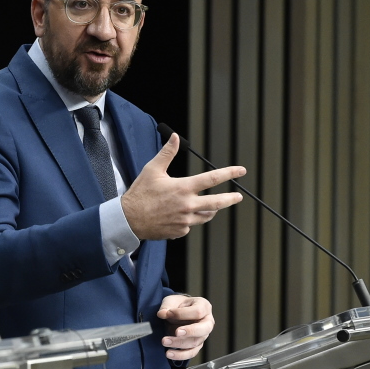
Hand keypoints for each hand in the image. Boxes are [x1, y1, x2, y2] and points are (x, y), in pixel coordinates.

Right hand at [121, 134, 245, 239]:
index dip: (229, 173)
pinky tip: (179, 216)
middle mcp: (187, 205)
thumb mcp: (152, 170)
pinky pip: (190, 225)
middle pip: (218, 202)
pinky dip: (188, 220)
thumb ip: (167, 153)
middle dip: (231, 198)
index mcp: (183, 188)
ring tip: (210, 207)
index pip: (212, 179)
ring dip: (210, 210)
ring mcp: (185, 220)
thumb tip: (175, 137)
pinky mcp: (180, 231)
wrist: (129, 219)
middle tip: (238, 196)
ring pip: (206, 215)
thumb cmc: (140, 194)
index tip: (240, 171)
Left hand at [157, 294, 214, 360]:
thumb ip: (167, 306)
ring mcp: (203, 335)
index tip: (168, 313)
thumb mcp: (171, 300)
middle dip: (190, 331)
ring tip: (164, 341)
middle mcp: (207, 322)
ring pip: (195, 342)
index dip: (182, 314)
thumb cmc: (178, 305)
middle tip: (176, 332)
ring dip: (179, 343)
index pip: (197, 312)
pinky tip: (169, 354)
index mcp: (204, 306)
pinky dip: (180, 355)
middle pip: (203, 329)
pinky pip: (191, 352)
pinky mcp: (197, 345)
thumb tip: (162, 314)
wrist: (178, 312)